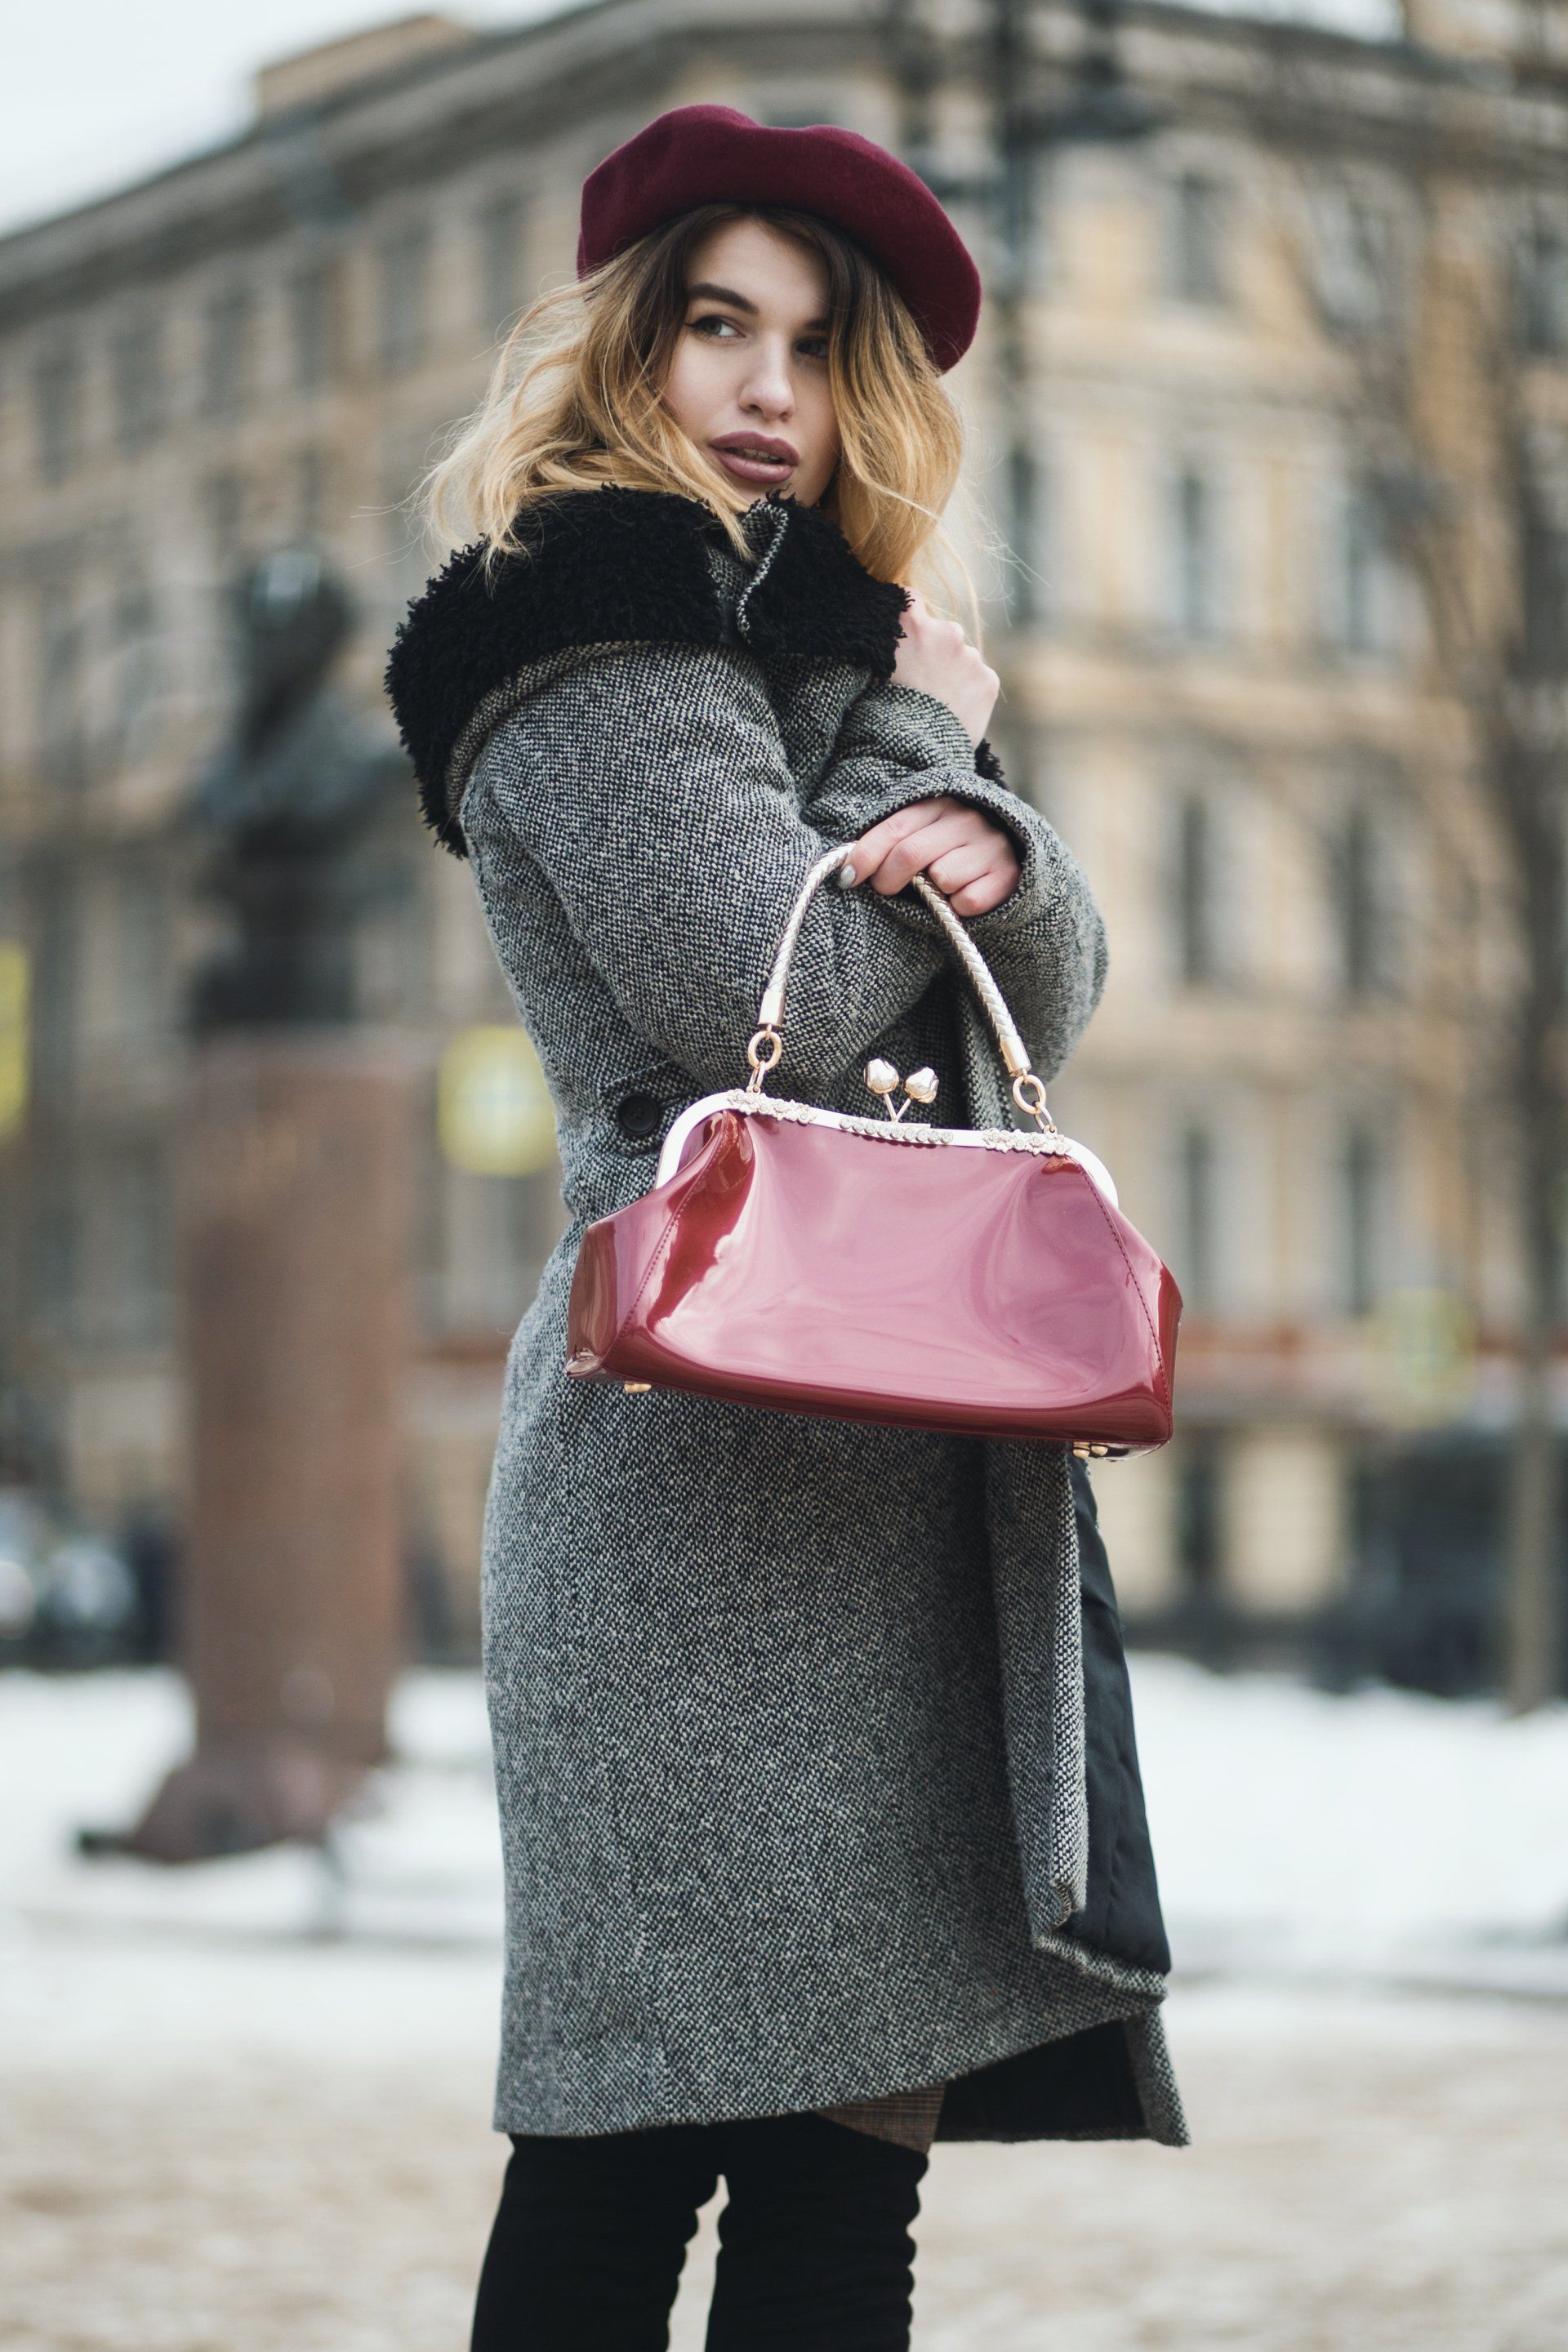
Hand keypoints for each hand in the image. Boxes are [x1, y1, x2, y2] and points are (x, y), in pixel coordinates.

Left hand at [843, 796, 1020, 918]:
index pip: (894, 829)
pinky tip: (964, 895)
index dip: (865, 856)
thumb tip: (848, 868)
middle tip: (885, 890)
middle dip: (887, 880)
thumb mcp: (922, 835)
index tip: (847, 879)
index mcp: (939, 806)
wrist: (1013, 857)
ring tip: (941, 886)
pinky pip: (966, 901)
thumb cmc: (951, 852)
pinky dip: (958, 907)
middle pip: (911, 854)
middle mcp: (967, 821)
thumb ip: (893, 843)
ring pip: (941, 879)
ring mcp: (990, 846)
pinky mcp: (1007, 874)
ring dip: (933, 893)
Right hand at [891, 590, 998, 745]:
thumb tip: (885, 639)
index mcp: (910, 623)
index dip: (907, 616)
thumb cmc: (879, 715)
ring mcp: (971, 655)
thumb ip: (883, 646)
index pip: (910, 598)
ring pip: (962, 658)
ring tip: (935, 705)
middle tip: (920, 683)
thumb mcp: (868, 673)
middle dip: (934, 651)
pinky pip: (978, 680)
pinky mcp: (988, 679)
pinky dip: (968, 693)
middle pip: (941, 632)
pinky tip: (951, 713)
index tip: (905, 633)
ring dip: (952, 674)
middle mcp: (945, 630)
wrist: (913, 753)